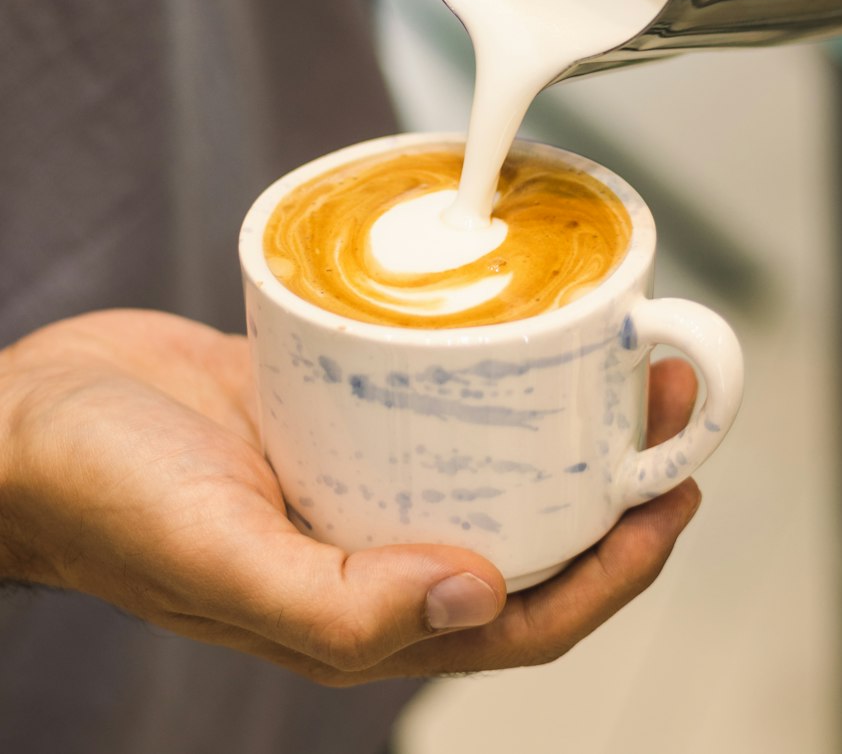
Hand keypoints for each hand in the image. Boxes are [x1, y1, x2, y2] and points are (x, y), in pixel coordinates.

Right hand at [0, 309, 699, 683]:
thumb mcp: (211, 553)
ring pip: (490, 460)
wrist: (27, 415)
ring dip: (561, 419)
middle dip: (612, 479)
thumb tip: (478, 595)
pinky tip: (512, 329)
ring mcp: (357, 477)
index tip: (675, 494)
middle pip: (528, 527)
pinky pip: (433, 401)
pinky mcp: (334, 413)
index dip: (616, 567)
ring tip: (614, 353)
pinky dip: (486, 375)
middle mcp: (373, 546)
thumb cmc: (98, 496)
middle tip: (663, 398)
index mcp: (362, 609)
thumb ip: (336, 603)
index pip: (527, 614)